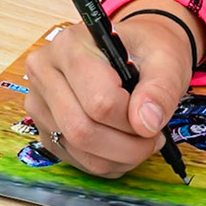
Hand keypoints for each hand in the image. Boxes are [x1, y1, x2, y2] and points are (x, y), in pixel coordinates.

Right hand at [21, 0, 204, 177]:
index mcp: (71, 45)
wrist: (133, 51)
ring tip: (142, 140)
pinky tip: (124, 145)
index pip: (99, 101)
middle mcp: (45, 72)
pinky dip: (107, 161)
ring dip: (119, 156)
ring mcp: (39, 103)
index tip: (154, 118)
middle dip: (127, 145)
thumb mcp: (166, 58)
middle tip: (153, 138)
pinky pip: (76, 159)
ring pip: (78, 149)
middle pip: (82, 130)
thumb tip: (146, 123)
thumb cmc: (147, 50)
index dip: (132, 119)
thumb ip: (161, 88)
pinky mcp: (45, 128)